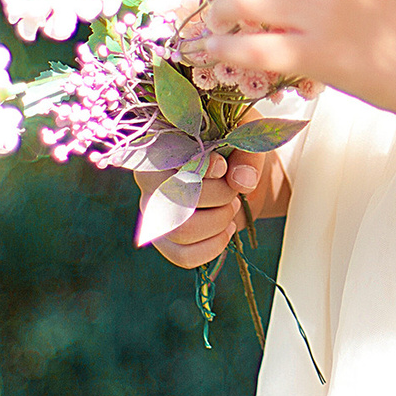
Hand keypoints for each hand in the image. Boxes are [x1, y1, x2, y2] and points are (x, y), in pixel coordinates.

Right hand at [135, 153, 265, 269]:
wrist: (239, 174)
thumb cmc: (236, 149)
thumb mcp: (247, 139)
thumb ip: (246, 154)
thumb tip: (241, 181)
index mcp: (160, 147)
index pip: (168, 164)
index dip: (201, 170)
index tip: (223, 166)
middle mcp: (148, 181)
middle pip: (177, 200)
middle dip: (219, 196)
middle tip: (234, 188)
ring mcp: (153, 213)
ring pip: (182, 232)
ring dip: (219, 221)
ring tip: (232, 206)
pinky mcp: (165, 240)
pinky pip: (184, 256)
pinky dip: (214, 246)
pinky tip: (227, 229)